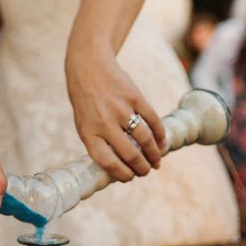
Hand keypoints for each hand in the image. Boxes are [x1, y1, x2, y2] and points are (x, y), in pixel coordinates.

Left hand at [65, 44, 165, 181]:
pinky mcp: (135, 97)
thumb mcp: (84, 124)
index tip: (130, 178)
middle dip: (142, 168)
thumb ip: (98, 143)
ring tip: (156, 161)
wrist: (88, 68)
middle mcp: (104, 123)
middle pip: (130, 154)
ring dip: (154, 155)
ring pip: (145, 139)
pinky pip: (153, 120)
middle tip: (146, 171)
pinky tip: (161, 143)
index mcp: (89, 133)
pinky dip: (160, 135)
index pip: (108, 162)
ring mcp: (121, 109)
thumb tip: (120, 166)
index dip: (122, 174)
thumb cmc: (86, 102)